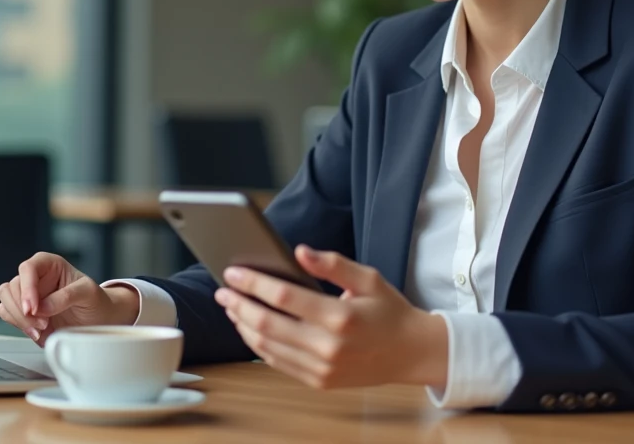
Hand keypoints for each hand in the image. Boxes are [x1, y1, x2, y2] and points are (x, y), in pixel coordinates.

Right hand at [0, 253, 138, 340]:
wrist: (98, 319)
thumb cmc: (96, 300)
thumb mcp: (88, 293)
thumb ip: (66, 296)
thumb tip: (42, 308)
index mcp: (49, 264)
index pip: (28, 269)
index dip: (27, 288)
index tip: (33, 308)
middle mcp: (35, 277)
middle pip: (12, 287)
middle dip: (23, 310)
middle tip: (43, 324)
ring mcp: (27, 294)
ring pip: (5, 301)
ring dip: (19, 319)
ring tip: (42, 330)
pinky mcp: (24, 311)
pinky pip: (8, 315)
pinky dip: (19, 326)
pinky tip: (39, 333)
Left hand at [214, 245, 447, 389]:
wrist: (410, 353)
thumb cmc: (388, 311)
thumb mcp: (368, 278)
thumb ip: (332, 264)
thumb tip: (299, 251)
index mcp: (340, 317)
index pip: (284, 297)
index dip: (254, 283)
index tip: (233, 272)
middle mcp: (328, 347)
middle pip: (268, 324)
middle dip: (240, 305)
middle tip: (223, 290)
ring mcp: (322, 368)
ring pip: (268, 347)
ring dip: (244, 326)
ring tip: (232, 308)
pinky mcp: (319, 382)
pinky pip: (278, 363)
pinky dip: (258, 346)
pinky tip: (250, 329)